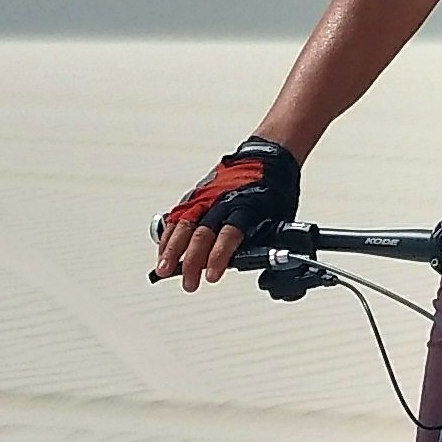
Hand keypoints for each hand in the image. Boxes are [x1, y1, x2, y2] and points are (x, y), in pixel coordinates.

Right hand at [153, 137, 301, 288]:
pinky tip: (164, 251)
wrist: (267, 159)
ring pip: (183, 224)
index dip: (218, 257)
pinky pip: (177, 216)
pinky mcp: (195, 195)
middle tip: (189, 283)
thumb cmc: (273, 191)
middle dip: (191, 260)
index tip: (211, 275)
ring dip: (172, 249)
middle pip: (201, 232)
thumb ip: (261, 243)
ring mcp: (206, 196)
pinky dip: (169, 235)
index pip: (229, 234)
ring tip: (164, 269)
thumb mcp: (277, 219)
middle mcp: (222, 200)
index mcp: (246, 206)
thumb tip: (255, 268)